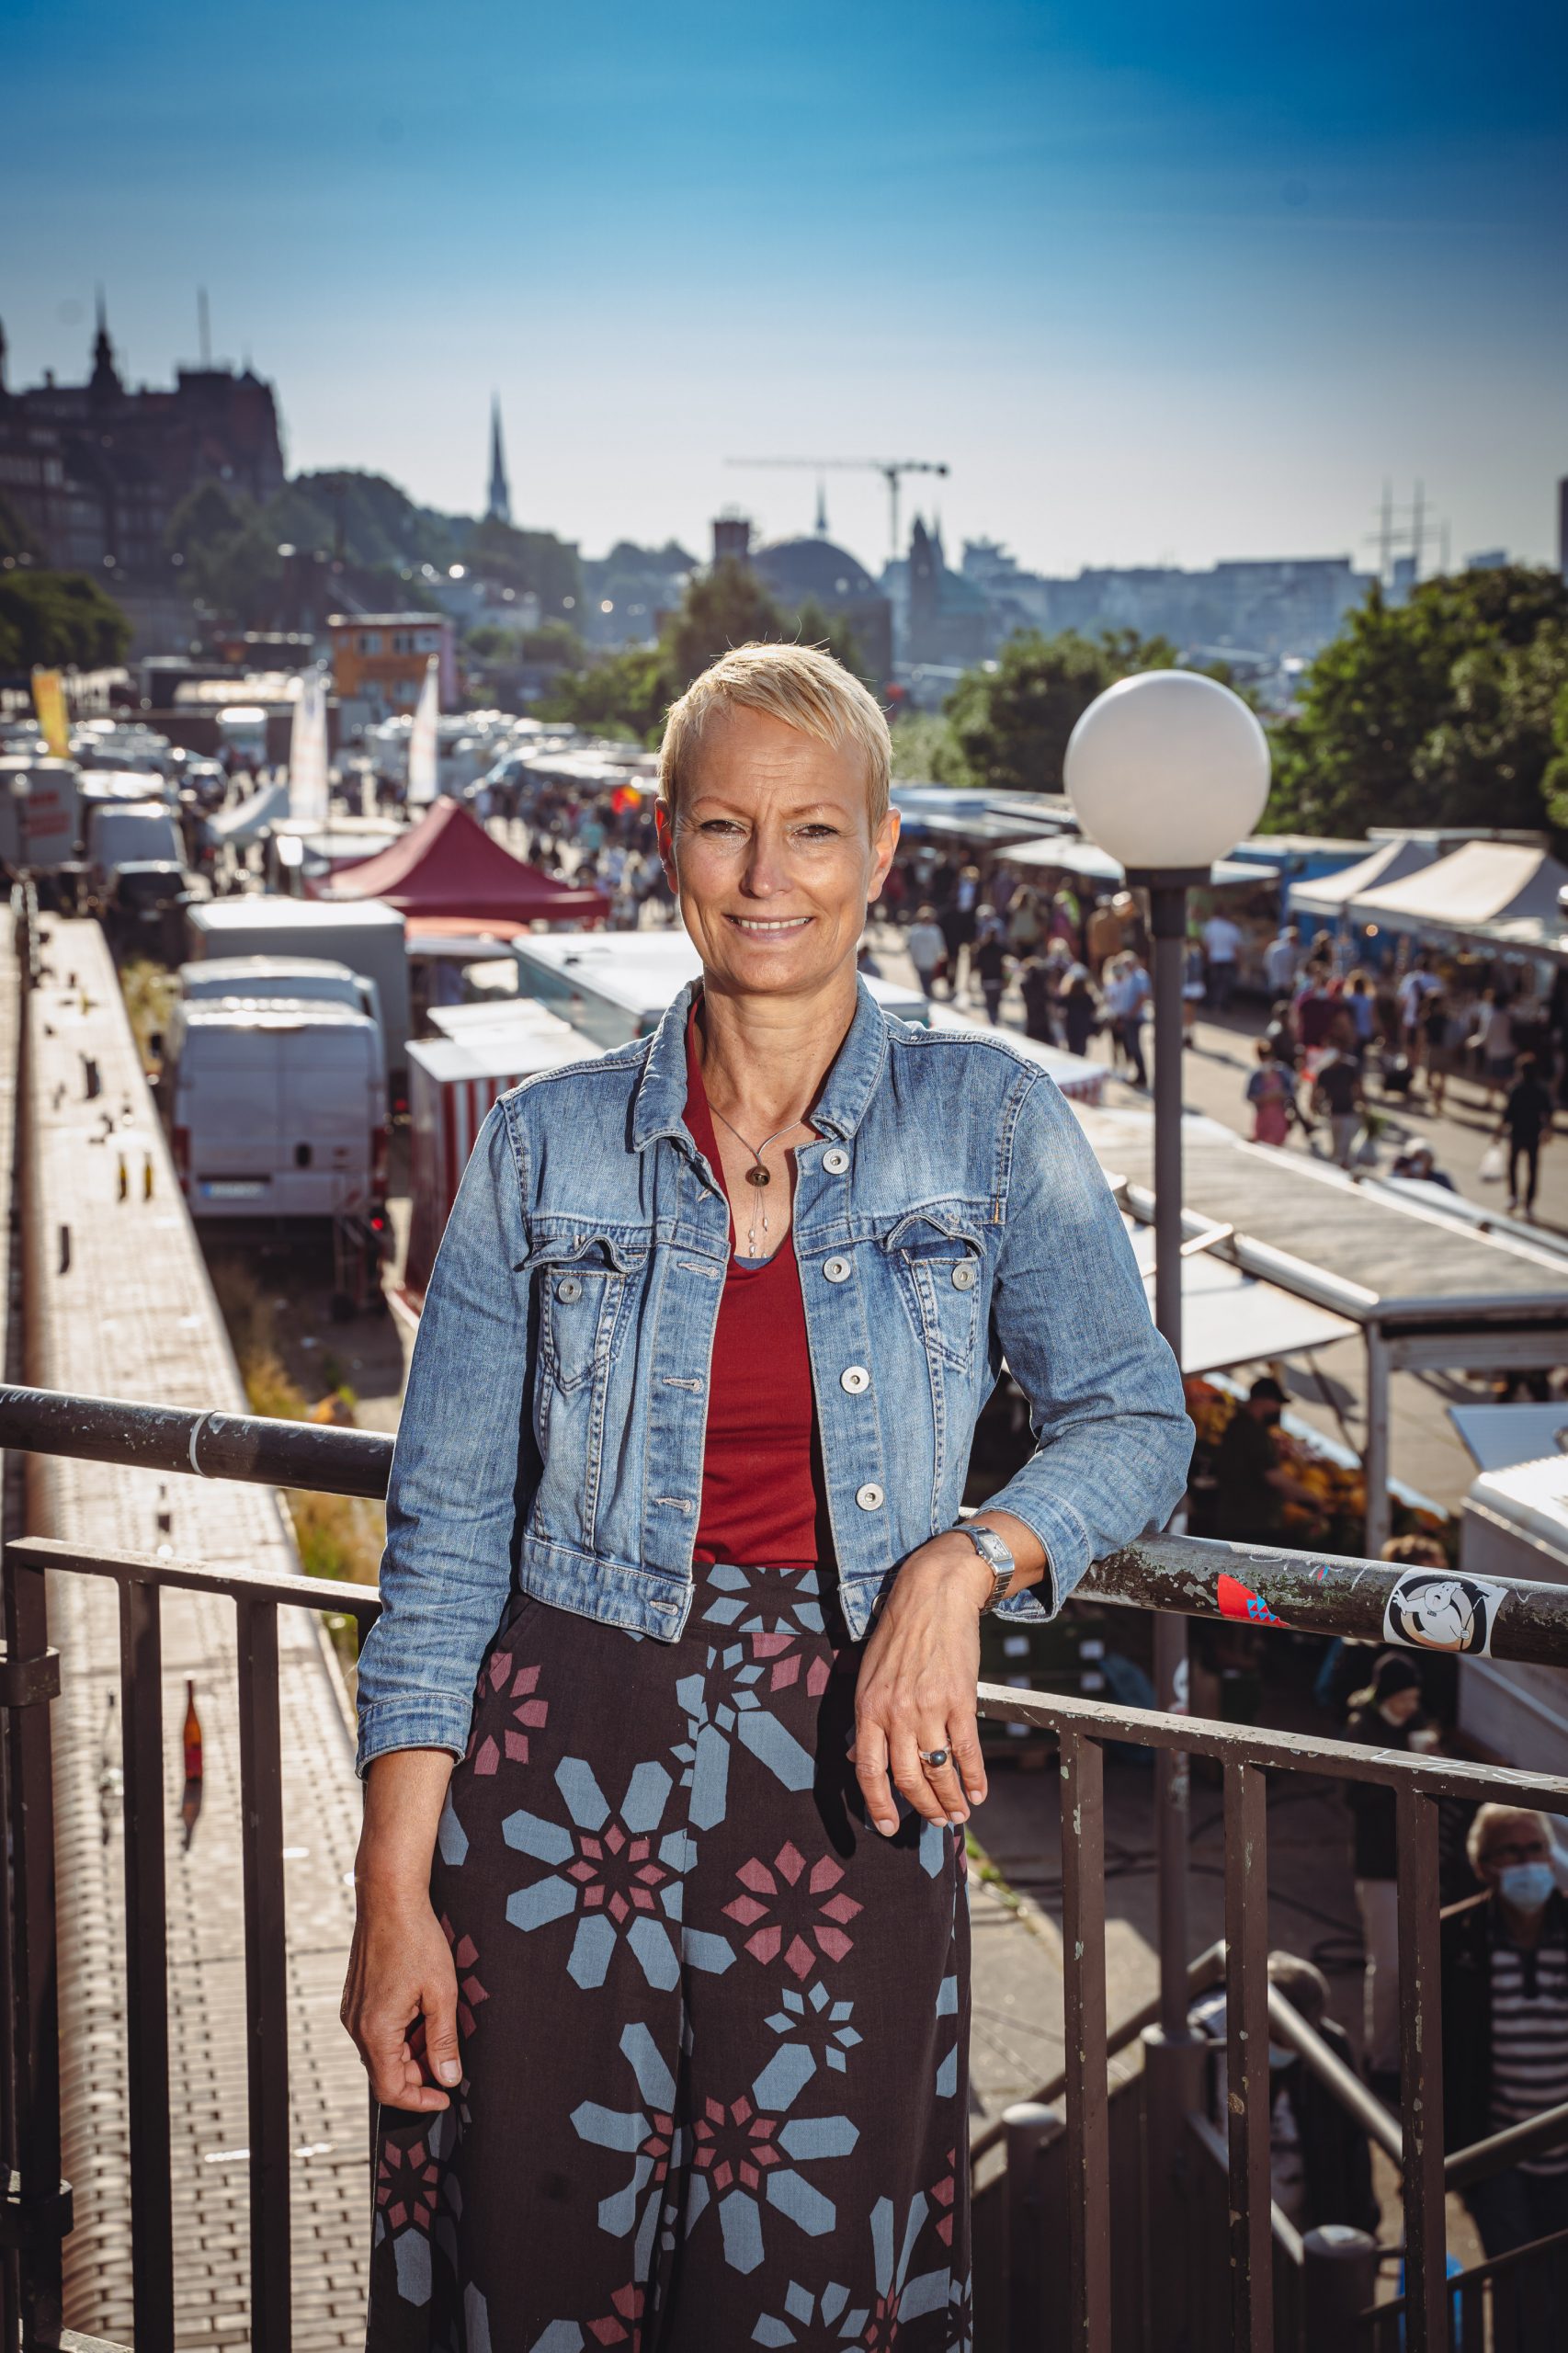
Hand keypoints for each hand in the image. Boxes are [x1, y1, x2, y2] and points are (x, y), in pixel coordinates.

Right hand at [341, 1748, 460, 2110]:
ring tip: (440, 2022)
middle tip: (451, 2054)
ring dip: (413, 2049)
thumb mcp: (441, 1994)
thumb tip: (448, 2079)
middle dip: (421, 2071)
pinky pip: (378, 2030)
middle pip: (387, 2072)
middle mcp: (357, 2027)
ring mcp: (353, 2012)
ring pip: (384, 2051)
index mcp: (375, 2032)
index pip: (391, 2090)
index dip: (420, 2100)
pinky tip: (424, 2008)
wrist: (389, 1898)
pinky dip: (402, 2031)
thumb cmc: (417, 1941)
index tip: (447, 2095)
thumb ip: (443, 2042)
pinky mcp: (356, 1998)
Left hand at [851, 1534, 991, 1835]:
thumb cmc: (899, 1633)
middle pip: (907, 1779)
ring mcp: (929, 1708)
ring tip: (957, 1815)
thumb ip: (865, 1718)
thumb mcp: (869, 1674)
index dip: (878, 1804)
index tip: (888, 1827)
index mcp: (868, 1708)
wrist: (932, 1595)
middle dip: (922, 1809)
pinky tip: (979, 1793)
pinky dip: (975, 1778)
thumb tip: (856, 1758)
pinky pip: (968, 1751)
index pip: (868, 1770)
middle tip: (936, 1823)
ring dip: (950, 1801)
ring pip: (939, 1772)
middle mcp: (895, 1713)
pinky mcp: (960, 1700)